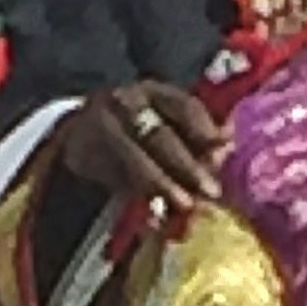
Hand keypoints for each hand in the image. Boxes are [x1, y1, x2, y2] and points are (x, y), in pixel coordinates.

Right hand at [48, 77, 228, 230]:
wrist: (78, 131)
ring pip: (135, 158)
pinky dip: (138, 196)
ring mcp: (102, 128)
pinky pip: (116, 179)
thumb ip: (195, 131)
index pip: (182, 105)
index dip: (204, 128)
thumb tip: (228, 144)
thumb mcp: (164, 117)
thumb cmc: (136, 126)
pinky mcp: (85, 155)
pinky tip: (155, 215)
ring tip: (185, 205)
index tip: (225, 148)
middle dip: (186, 165)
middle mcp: (125, 103)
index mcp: (151, 91)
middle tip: (210, 190)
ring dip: (162, 184)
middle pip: (159, 135)